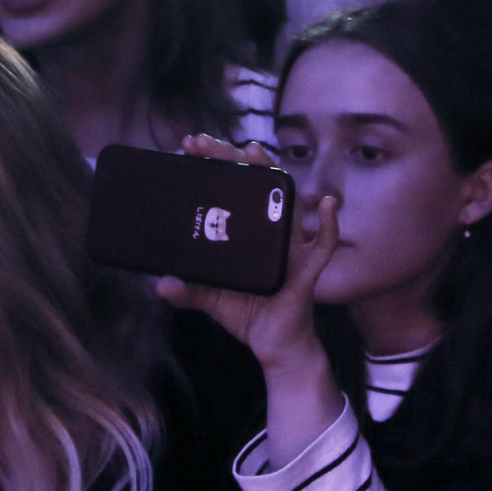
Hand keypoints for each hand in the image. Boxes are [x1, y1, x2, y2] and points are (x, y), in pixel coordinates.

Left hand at [153, 136, 341, 374]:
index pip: (234, 188)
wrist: (275, 346)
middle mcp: (273, 230)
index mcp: (251, 231)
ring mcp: (293, 246)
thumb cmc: (250, 314)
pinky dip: (328, 224)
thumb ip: (190, 290)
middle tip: (203, 143)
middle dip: (232, 159)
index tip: (191, 147)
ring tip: (254, 151)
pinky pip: (324, 244)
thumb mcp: (213, 299)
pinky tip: (325, 205)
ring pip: (287, 202)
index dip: (216, 165)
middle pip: (257, 184)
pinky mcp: (307, 269)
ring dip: (272, 174)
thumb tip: (163, 284)